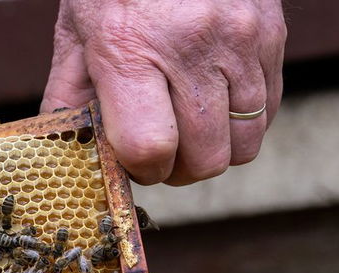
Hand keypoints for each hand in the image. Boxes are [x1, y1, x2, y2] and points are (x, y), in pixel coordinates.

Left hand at [40, 0, 285, 185]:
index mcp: (130, 49)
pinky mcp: (271, 35)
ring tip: (189, 128)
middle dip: (180, 169)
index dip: (141, 171)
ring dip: (215, 150)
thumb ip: (69, 101)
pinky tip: (213, 102)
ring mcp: (240, 40)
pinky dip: (241, 122)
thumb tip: (68, 156)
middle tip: (162, 150)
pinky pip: (268, 110)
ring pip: (243, 144)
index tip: (133, 161)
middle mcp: (191, 45)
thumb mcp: (75, 36)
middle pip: (204, 158)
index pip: (150, 148)